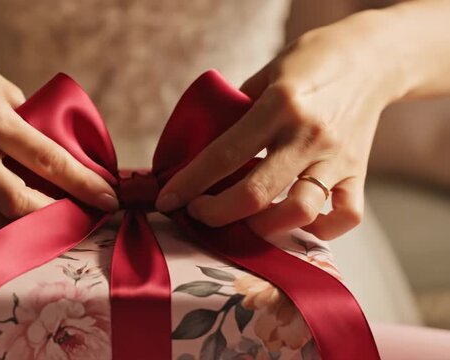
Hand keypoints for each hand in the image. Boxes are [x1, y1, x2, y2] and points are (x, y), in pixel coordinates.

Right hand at [0, 19, 117, 240]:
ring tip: (30, 231)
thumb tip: (58, 160)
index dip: (84, 185)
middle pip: (15, 201)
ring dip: (10, 234)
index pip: (48, 159)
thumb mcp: (0, 86)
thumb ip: (26, 123)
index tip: (108, 201)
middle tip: (72, 223)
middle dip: (52, 219)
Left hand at [156, 11, 406, 239]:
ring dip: (262, 227)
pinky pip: (345, 217)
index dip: (190, 183)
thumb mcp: (265, 75)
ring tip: (243, 222)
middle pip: (256, 194)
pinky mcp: (360, 173)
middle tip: (199, 212)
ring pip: (299, 212)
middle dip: (216, 214)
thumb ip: (235, 112)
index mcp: (279, 105)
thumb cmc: (309, 62)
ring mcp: (337, 158)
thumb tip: (200, 150)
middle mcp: (308, 135)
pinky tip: (295, 223)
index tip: (168, 200)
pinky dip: (318, 230)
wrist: (373, 58)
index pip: (224, 155)